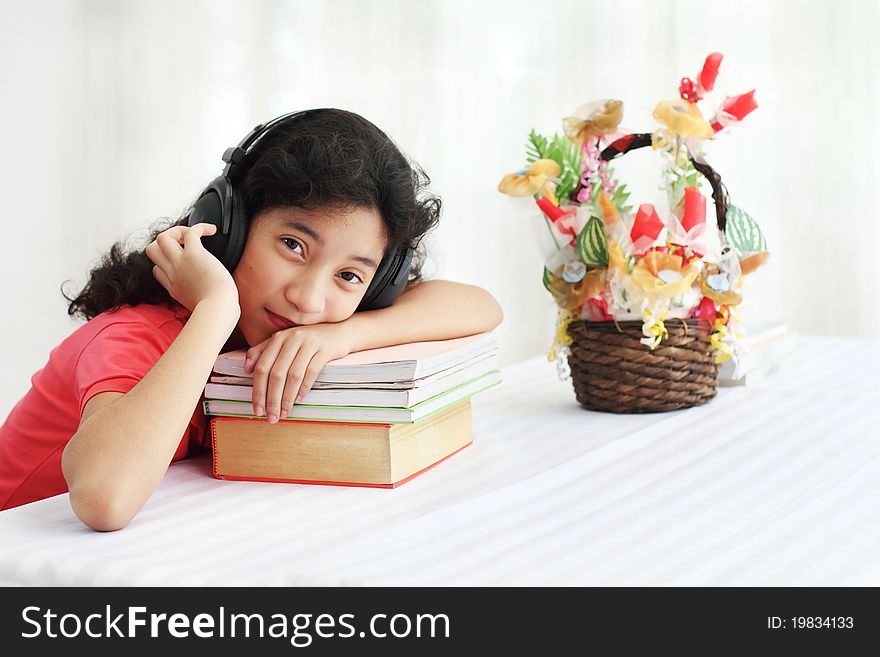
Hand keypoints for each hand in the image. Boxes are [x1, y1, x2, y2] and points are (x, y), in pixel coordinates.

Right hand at [145, 223, 238, 312]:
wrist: (218, 310)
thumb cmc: (217, 312)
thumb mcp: (198, 309)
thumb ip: (197, 300)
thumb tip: (210, 298)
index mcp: (173, 288)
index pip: (157, 270)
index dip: (165, 263)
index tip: (184, 265)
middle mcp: (173, 274)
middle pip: (152, 250)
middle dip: (164, 243)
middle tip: (183, 245)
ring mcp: (180, 263)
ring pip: (162, 237)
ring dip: (177, 231)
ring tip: (194, 235)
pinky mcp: (194, 254)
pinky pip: (189, 232)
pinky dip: (200, 227)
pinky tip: (211, 230)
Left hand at [243, 322, 357, 422]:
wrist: (339, 331)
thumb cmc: (308, 340)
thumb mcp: (284, 342)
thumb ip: (263, 351)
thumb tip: (246, 369)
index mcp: (278, 338)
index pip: (262, 367)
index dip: (258, 391)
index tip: (257, 409)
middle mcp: (292, 338)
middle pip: (276, 373)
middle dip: (272, 399)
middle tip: (271, 417)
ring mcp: (309, 342)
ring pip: (293, 375)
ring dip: (287, 398)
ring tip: (284, 413)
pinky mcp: (325, 349)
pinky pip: (312, 371)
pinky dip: (304, 387)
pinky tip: (298, 399)